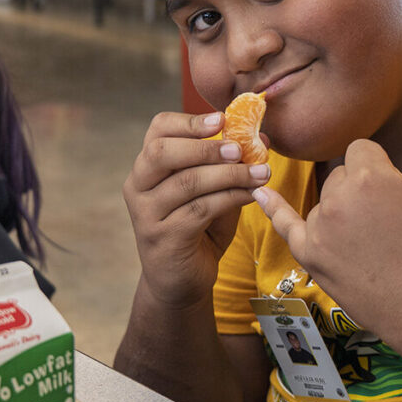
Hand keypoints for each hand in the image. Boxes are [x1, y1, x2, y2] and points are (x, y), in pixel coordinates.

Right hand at [123, 111, 271, 308]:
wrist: (180, 282)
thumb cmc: (198, 230)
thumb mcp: (214, 191)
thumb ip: (230, 166)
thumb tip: (263, 139)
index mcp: (148, 168)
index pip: (158, 130)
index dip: (189, 121)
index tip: (222, 119)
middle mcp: (138, 187)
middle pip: (163, 152)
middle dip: (206, 147)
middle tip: (241, 149)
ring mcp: (146, 214)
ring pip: (188, 182)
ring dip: (230, 174)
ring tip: (261, 173)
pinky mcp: (163, 238)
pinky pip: (200, 209)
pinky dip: (231, 198)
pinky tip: (253, 195)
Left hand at [253, 94, 401, 334]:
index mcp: (370, 177)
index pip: (363, 150)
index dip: (384, 169)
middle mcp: (338, 200)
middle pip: (342, 174)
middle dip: (363, 187)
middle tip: (394, 221)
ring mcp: (321, 231)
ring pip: (324, 200)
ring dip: (343, 209)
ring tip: (377, 239)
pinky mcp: (313, 259)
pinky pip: (286, 225)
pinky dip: (274, 208)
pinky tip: (260, 192)